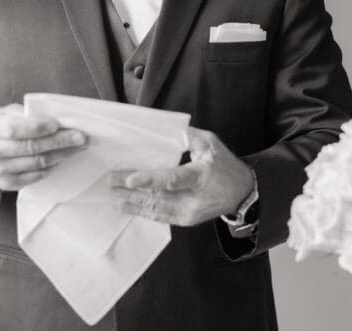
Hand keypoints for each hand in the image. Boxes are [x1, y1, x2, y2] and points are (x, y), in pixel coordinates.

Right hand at [0, 103, 87, 190]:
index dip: (37, 127)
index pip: (14, 129)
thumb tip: (56, 118)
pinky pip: (35, 176)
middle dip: (59, 141)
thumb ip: (25, 114)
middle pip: (30, 147)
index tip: (57, 125)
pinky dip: (51, 166)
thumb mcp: (3, 113)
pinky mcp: (6, 184)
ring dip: (61, 154)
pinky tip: (61, 158)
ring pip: (37, 163)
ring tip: (77, 147)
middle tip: (80, 137)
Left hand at [110, 127, 253, 226]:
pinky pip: (159, 217)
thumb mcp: (212, 144)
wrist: (241, 194)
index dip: (150, 180)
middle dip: (131, 190)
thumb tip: (167, 130)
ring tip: (112, 195)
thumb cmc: (225, 166)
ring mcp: (188, 213)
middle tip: (110, 182)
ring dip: (132, 202)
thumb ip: (190, 136)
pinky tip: (127, 206)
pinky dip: (141, 211)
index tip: (130, 178)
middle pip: (157, 196)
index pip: (173, 179)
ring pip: (155, 209)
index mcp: (200, 176)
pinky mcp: (184, 221)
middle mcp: (193, 199)